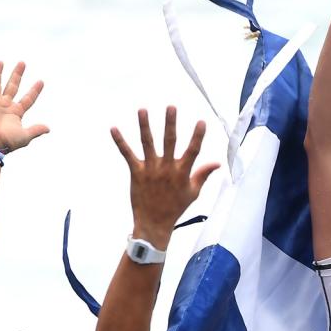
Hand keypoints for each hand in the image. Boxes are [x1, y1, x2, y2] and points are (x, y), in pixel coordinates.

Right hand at [0, 61, 49, 151]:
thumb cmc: (8, 142)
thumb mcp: (25, 136)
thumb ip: (36, 130)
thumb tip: (48, 128)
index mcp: (17, 112)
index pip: (28, 98)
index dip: (35, 90)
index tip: (41, 81)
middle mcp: (6, 105)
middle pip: (13, 85)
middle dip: (17, 74)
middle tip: (22, 63)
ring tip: (1, 61)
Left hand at [111, 107, 219, 249]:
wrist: (154, 223)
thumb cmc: (176, 208)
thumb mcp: (193, 192)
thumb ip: (203, 174)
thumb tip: (217, 163)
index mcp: (182, 172)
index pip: (193, 150)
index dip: (197, 136)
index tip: (201, 121)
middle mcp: (166, 168)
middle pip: (169, 141)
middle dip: (170, 123)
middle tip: (171, 107)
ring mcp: (150, 170)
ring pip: (147, 143)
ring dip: (145, 125)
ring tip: (142, 110)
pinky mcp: (136, 173)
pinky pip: (127, 154)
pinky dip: (120, 141)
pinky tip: (113, 128)